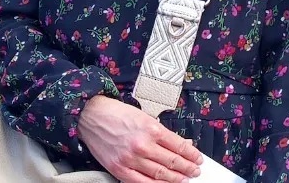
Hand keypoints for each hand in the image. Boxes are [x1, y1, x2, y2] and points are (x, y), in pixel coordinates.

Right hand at [77, 95, 202, 182]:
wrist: (90, 115)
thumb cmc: (116, 114)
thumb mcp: (144, 116)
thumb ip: (162, 132)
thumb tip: (180, 144)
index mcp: (151, 129)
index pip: (179, 146)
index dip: (191, 154)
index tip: (197, 158)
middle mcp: (143, 145)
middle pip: (172, 162)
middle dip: (187, 168)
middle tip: (195, 171)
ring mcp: (131, 159)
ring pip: (160, 174)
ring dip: (175, 179)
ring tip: (184, 179)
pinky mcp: (119, 169)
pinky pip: (141, 182)